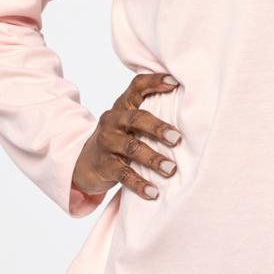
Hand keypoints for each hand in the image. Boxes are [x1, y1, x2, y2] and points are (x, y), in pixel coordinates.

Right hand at [71, 71, 182, 201]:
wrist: (84, 164)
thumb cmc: (119, 139)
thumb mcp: (129, 123)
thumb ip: (149, 114)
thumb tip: (190, 110)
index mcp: (123, 106)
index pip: (137, 86)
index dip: (155, 81)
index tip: (175, 82)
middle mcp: (113, 120)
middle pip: (136, 118)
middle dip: (158, 127)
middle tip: (176, 138)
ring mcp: (106, 142)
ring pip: (131, 148)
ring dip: (153, 158)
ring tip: (171, 169)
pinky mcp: (104, 165)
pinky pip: (123, 174)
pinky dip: (139, 184)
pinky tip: (153, 192)